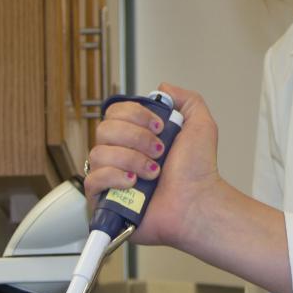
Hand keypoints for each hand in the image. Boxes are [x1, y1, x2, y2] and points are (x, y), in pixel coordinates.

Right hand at [81, 82, 223, 247]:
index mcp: (137, 137)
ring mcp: (112, 176)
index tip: (159, 127)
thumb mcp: (200, 124)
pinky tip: (134, 183)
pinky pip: (92, 179)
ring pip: (98, 153)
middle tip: (159, 151)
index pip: (116, 112)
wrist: (198, 203)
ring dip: (130, 159)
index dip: (136, 116)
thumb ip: (185, 99)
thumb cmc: (199, 172)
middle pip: (104, 129)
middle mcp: (122, 154)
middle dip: (136, 138)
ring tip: (153, 172)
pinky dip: (115, 177)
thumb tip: (162, 88)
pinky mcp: (105, 199)